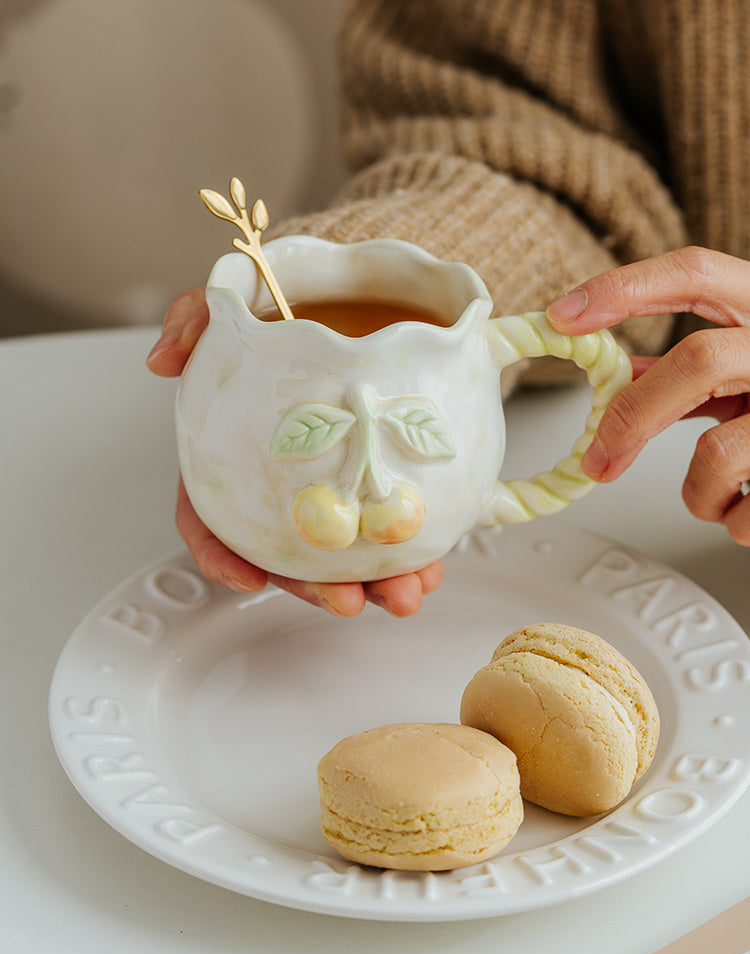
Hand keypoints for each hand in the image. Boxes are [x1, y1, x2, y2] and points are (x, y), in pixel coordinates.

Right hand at [148, 290, 443, 614]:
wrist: (360, 303)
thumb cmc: (291, 316)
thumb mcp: (237, 306)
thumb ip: (194, 321)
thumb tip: (162, 359)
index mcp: (233, 461)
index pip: (210, 519)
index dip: (222, 556)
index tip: (248, 579)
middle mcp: (280, 489)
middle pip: (286, 554)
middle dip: (315, 587)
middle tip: (347, 602)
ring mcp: (331, 492)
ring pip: (344, 555)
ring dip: (373, 584)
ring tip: (404, 594)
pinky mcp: (379, 486)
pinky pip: (390, 532)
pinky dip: (412, 555)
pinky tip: (432, 565)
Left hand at [547, 246, 749, 543]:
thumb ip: (696, 365)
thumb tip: (620, 370)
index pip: (694, 271)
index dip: (624, 288)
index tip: (562, 317)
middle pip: (697, 362)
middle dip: (633, 417)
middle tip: (598, 461)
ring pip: (718, 453)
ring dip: (697, 493)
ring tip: (715, 498)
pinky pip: (747, 513)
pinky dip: (735, 523)